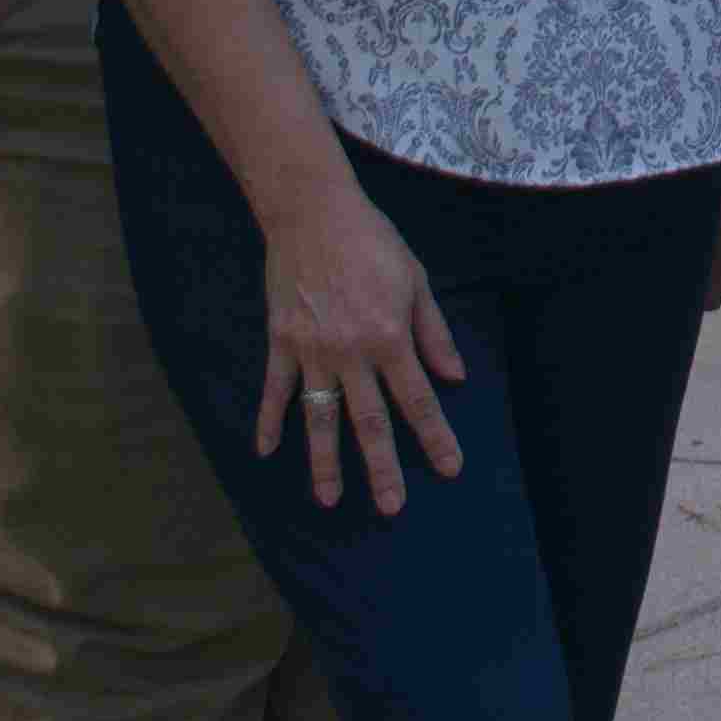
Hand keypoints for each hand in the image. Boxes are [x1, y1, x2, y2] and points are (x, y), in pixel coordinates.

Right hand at [255, 181, 469, 513]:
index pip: (418, 398)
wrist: (313, 212)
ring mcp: (312, 351)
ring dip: (325, 462)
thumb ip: (433, 332)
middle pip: (370, 421)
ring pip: (321, 418)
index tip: (448, 468)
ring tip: (330, 499)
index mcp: (390, 336)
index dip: (435, 436)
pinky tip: (266, 451)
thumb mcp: (415, 281)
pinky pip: (275, 390)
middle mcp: (352, 352)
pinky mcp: (281, 342)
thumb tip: (455, 377)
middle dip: (383, 468)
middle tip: (391, 508)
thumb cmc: (371, 243)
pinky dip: (268, 421)